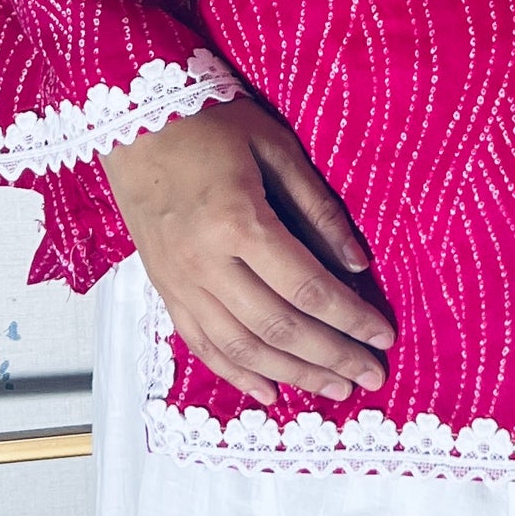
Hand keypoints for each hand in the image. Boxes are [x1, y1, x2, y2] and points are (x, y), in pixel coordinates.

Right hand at [103, 99, 394, 407]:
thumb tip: (357, 262)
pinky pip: (202, 344)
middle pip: (278, 326)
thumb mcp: (274, 147)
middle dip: (331, 357)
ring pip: (242, 346)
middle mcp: (206, 262)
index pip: (307, 287)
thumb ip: (317, 207)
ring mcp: (180, 282)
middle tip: (371, 376)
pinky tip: (271, 393)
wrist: (130, 122)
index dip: (350, 318)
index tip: (383, 337)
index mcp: (239, 221)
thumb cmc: (210, 125)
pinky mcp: (164, 290)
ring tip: (334, 390)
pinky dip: (237, 374)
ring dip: (293, 374)